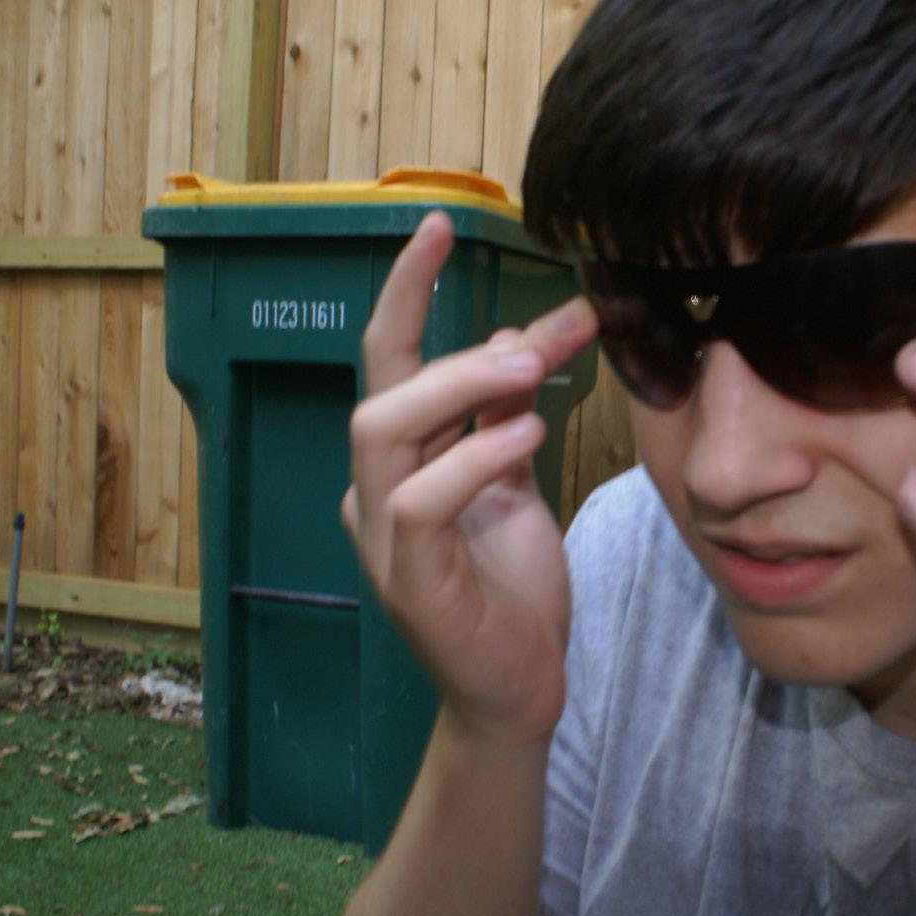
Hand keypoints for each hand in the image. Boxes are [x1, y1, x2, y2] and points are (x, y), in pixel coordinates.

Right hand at [342, 212, 598, 746]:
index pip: (387, 362)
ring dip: (458, 387)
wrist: (520, 690)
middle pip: (382, 387)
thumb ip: (508, 411)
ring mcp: (384, 538)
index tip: (440, 226)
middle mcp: (378, 492)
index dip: (405, 291)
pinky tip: (527, 440)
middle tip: (537, 338)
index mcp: (401, 463)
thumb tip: (519, 334)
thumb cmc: (513, 590)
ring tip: (531, 374)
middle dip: (453, 343)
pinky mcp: (410, 581)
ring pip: (382, 428)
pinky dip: (474, 458)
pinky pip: (421, 500)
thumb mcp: (519, 481)